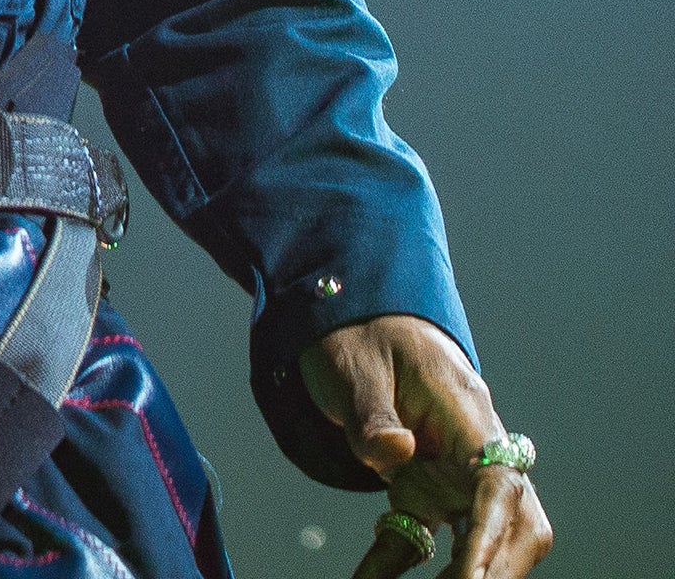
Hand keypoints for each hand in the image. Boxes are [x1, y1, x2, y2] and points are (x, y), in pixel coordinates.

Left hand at [300, 315, 551, 576]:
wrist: (351, 313)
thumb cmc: (358, 333)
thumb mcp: (354, 365)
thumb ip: (373, 414)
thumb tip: (395, 452)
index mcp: (464, 410)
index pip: (499, 480)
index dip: (491, 534)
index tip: (470, 574)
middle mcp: (472, 446)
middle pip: (514, 520)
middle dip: (494, 568)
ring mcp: (452, 470)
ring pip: (481, 534)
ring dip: (463, 571)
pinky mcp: (425, 485)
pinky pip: (423, 534)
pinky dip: (398, 564)